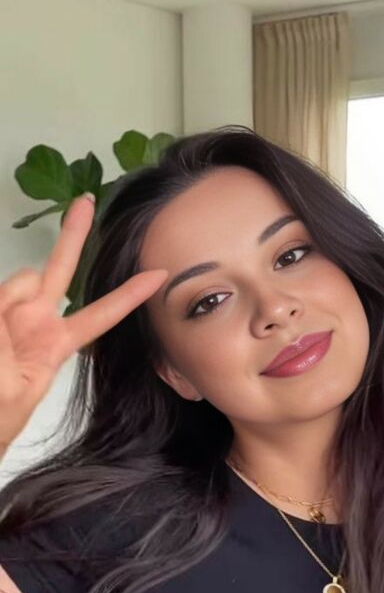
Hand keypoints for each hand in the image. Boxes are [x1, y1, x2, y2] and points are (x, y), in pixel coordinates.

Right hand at [0, 194, 166, 452]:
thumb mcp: (13, 391)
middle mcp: (34, 320)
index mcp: (56, 344)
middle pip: (59, 269)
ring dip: (7, 305)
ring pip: (20, 281)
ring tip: (1, 349)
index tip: (159, 274)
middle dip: (73, 234)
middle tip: (87, 201)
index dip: (128, 295)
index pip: (100, 315)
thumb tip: (0, 314)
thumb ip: (7, 347)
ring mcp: (7, 312)